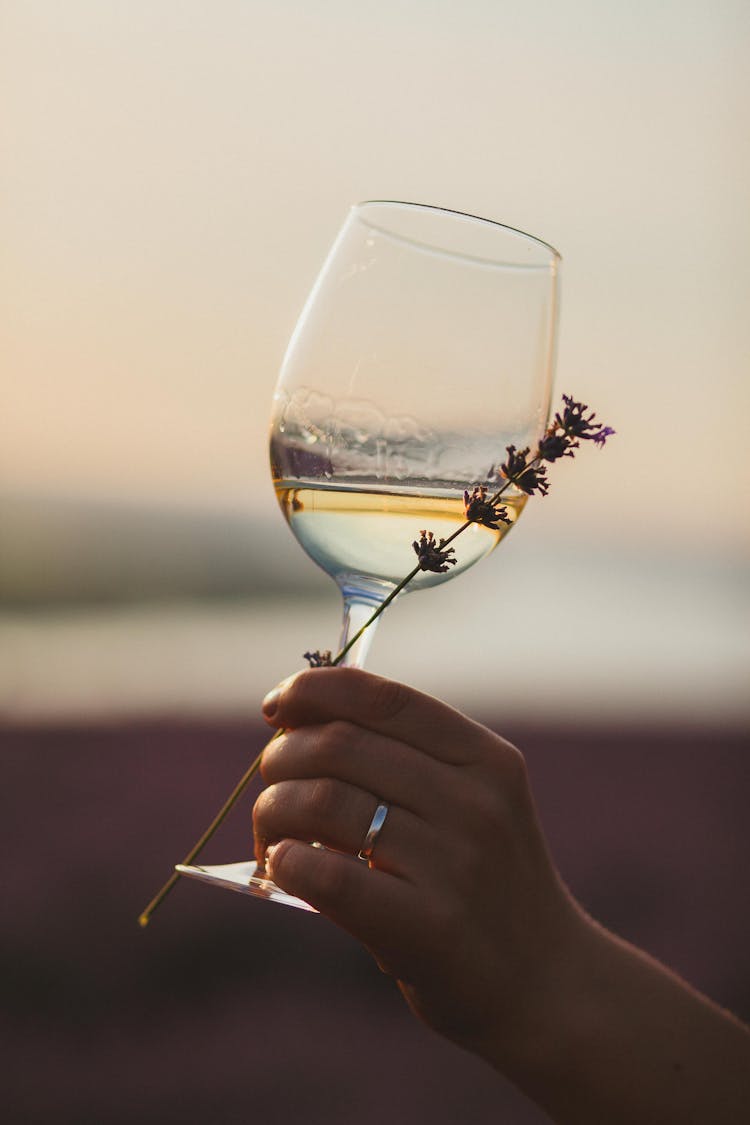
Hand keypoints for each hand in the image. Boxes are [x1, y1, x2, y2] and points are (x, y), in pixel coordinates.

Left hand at [253, 667, 579, 1061]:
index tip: (274, 707)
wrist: (547, 985)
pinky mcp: (431, 927)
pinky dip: (286, 863)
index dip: (313, 691)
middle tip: (271, 790)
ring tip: (272, 839)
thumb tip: (294, 728)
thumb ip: (404, 764)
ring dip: (273, 813)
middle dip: (280, 760)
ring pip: (323, 802)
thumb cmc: (482, 888)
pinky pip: (330, 877)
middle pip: (340, 745)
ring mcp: (457, 863)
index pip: (382, 698)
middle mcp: (476, 801)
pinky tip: (283, 869)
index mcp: (484, 758)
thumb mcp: (472, 805)